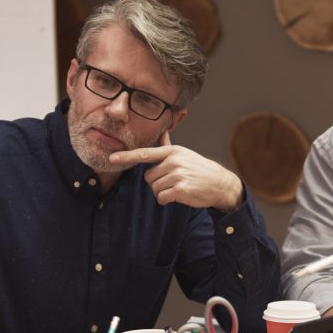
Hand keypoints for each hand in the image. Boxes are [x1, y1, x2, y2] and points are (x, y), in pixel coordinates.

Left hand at [108, 132, 243, 210]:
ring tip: (179, 188)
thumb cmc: (199, 169)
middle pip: (148, 177)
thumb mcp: (185, 154)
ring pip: (155, 189)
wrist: (220, 184)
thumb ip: (169, 146)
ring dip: (163, 192)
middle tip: (173, 182)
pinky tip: (179, 196)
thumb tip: (163, 132)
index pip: (145, 154)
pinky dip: (167, 200)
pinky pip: (162, 198)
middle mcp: (174, 161)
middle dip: (157, 183)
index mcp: (172, 152)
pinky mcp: (181, 189)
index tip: (112, 158)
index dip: (127, 157)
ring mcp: (178, 175)